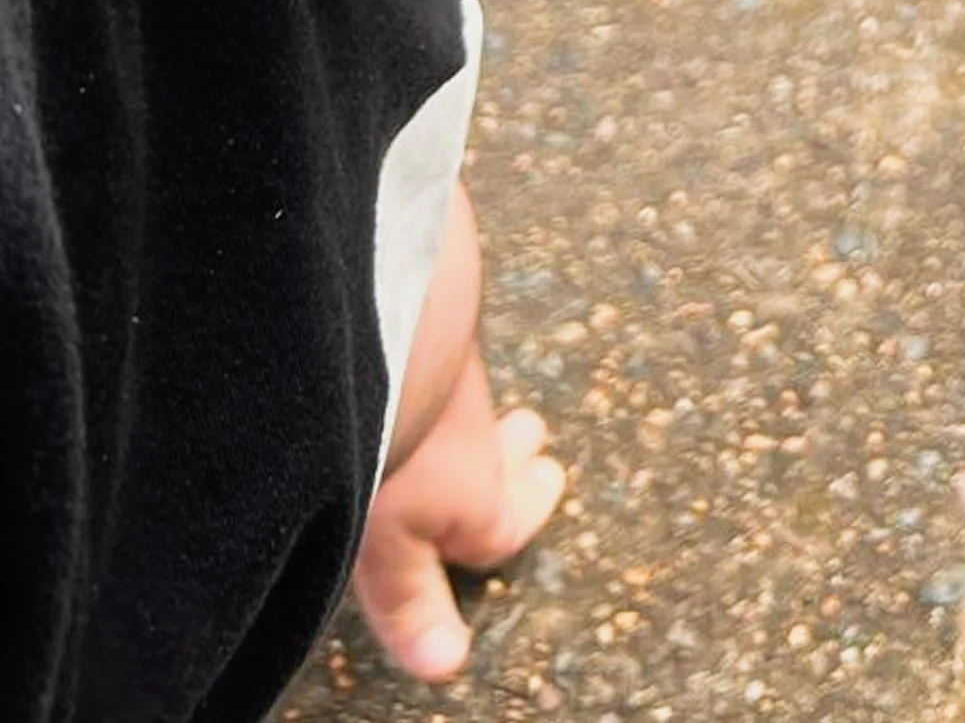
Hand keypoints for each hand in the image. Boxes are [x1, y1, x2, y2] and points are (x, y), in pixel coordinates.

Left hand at [351, 337, 565, 682]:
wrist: (388, 329)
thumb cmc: (395, 443)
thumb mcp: (391, 543)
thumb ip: (413, 602)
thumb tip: (447, 664)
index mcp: (480, 498)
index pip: (508, 516)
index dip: (526, 508)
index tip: (547, 484)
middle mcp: (475, 436)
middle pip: (503, 448)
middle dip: (514, 451)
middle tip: (530, 437)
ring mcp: (448, 376)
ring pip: (467, 404)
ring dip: (472, 413)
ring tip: (471, 411)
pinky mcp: (418, 329)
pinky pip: (434, 358)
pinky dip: (430, 369)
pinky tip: (409, 365)